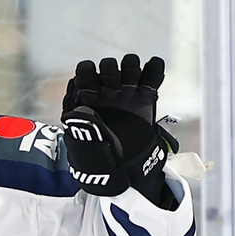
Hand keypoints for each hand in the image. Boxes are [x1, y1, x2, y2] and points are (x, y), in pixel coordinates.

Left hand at [61, 54, 179, 201]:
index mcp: (87, 98)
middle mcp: (107, 92)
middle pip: (109, 66)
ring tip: (132, 84)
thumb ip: (81, 127)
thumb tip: (80, 111)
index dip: (87, 73)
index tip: (92, 84)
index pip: (85, 73)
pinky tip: (154, 68)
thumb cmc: (98, 157)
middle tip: (115, 88)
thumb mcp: (83, 146)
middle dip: (111, 71)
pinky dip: (154, 69)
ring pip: (130, 66)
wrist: (124, 169)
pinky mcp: (146, 99)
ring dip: (131, 68)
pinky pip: (151, 77)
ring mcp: (127, 94)